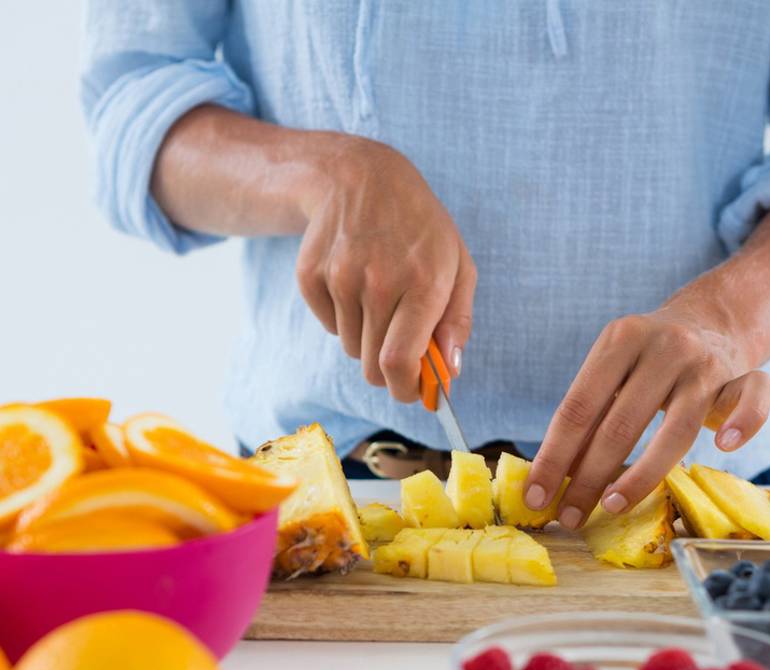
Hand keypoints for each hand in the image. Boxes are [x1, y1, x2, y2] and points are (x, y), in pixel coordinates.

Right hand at [295, 137, 475, 399]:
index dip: (405, 390)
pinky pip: (329, 327)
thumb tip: (450, 371)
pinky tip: (355, 283)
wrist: (360, 177)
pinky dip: (343, 319)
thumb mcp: (458, 265)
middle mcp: (379, 282)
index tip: (413, 393)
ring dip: (368, 339)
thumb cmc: (420, 228)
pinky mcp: (311, 277)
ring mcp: (340, 278)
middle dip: (389, 372)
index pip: (400, 362)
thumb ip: (458, 321)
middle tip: (399, 353)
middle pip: (373, 366)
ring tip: (379, 299)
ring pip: (352, 349)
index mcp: (423, 283)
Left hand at [524, 270, 769, 528]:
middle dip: (587, 478)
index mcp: (620, 340)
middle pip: (619, 424)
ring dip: (640, 476)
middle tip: (568, 516)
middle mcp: (664, 348)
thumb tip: (551, 477)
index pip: (577, 408)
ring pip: (676, 430)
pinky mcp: (744, 376)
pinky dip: (745, 423)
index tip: (535, 496)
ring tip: (611, 507)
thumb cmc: (647, 360)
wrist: (711, 320)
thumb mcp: (612, 369)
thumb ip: (589, 413)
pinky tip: (726, 448)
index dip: (554, 456)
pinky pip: (753, 400)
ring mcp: (705, 364)